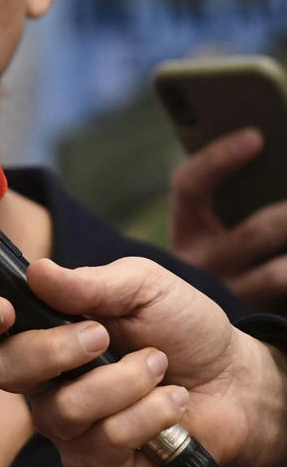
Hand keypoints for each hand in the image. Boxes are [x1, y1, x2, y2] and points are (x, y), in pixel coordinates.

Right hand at [0, 257, 286, 466]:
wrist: (238, 383)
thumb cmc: (184, 330)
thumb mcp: (145, 287)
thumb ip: (91, 282)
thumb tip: (37, 271)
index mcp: (37, 327)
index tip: (5, 311)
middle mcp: (39, 378)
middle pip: (3, 371)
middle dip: (54, 351)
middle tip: (103, 336)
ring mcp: (62, 423)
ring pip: (59, 411)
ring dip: (122, 383)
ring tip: (159, 368)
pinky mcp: (93, 461)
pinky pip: (100, 442)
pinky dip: (146, 416)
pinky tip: (171, 403)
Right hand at [170, 128, 286, 309]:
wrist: (208, 330)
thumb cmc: (233, 251)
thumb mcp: (222, 221)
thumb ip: (240, 194)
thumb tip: (267, 150)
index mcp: (189, 229)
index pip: (190, 186)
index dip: (218, 160)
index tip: (256, 137)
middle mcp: (201, 264)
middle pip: (253, 232)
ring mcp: (229, 296)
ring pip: (279, 274)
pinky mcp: (257, 319)